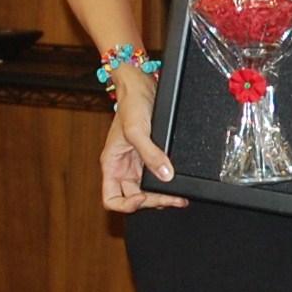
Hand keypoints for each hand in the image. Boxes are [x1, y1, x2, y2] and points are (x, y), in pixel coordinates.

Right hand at [100, 72, 186, 212]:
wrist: (143, 86)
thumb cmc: (131, 105)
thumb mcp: (137, 131)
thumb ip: (150, 154)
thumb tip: (165, 176)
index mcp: (112, 165)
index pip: (111, 199)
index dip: (126, 205)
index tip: (142, 199)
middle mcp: (124, 167)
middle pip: (135, 198)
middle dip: (153, 201)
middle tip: (173, 200)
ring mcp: (138, 163)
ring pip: (149, 190)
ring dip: (163, 196)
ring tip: (180, 197)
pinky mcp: (152, 156)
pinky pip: (159, 176)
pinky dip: (168, 184)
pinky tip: (179, 184)